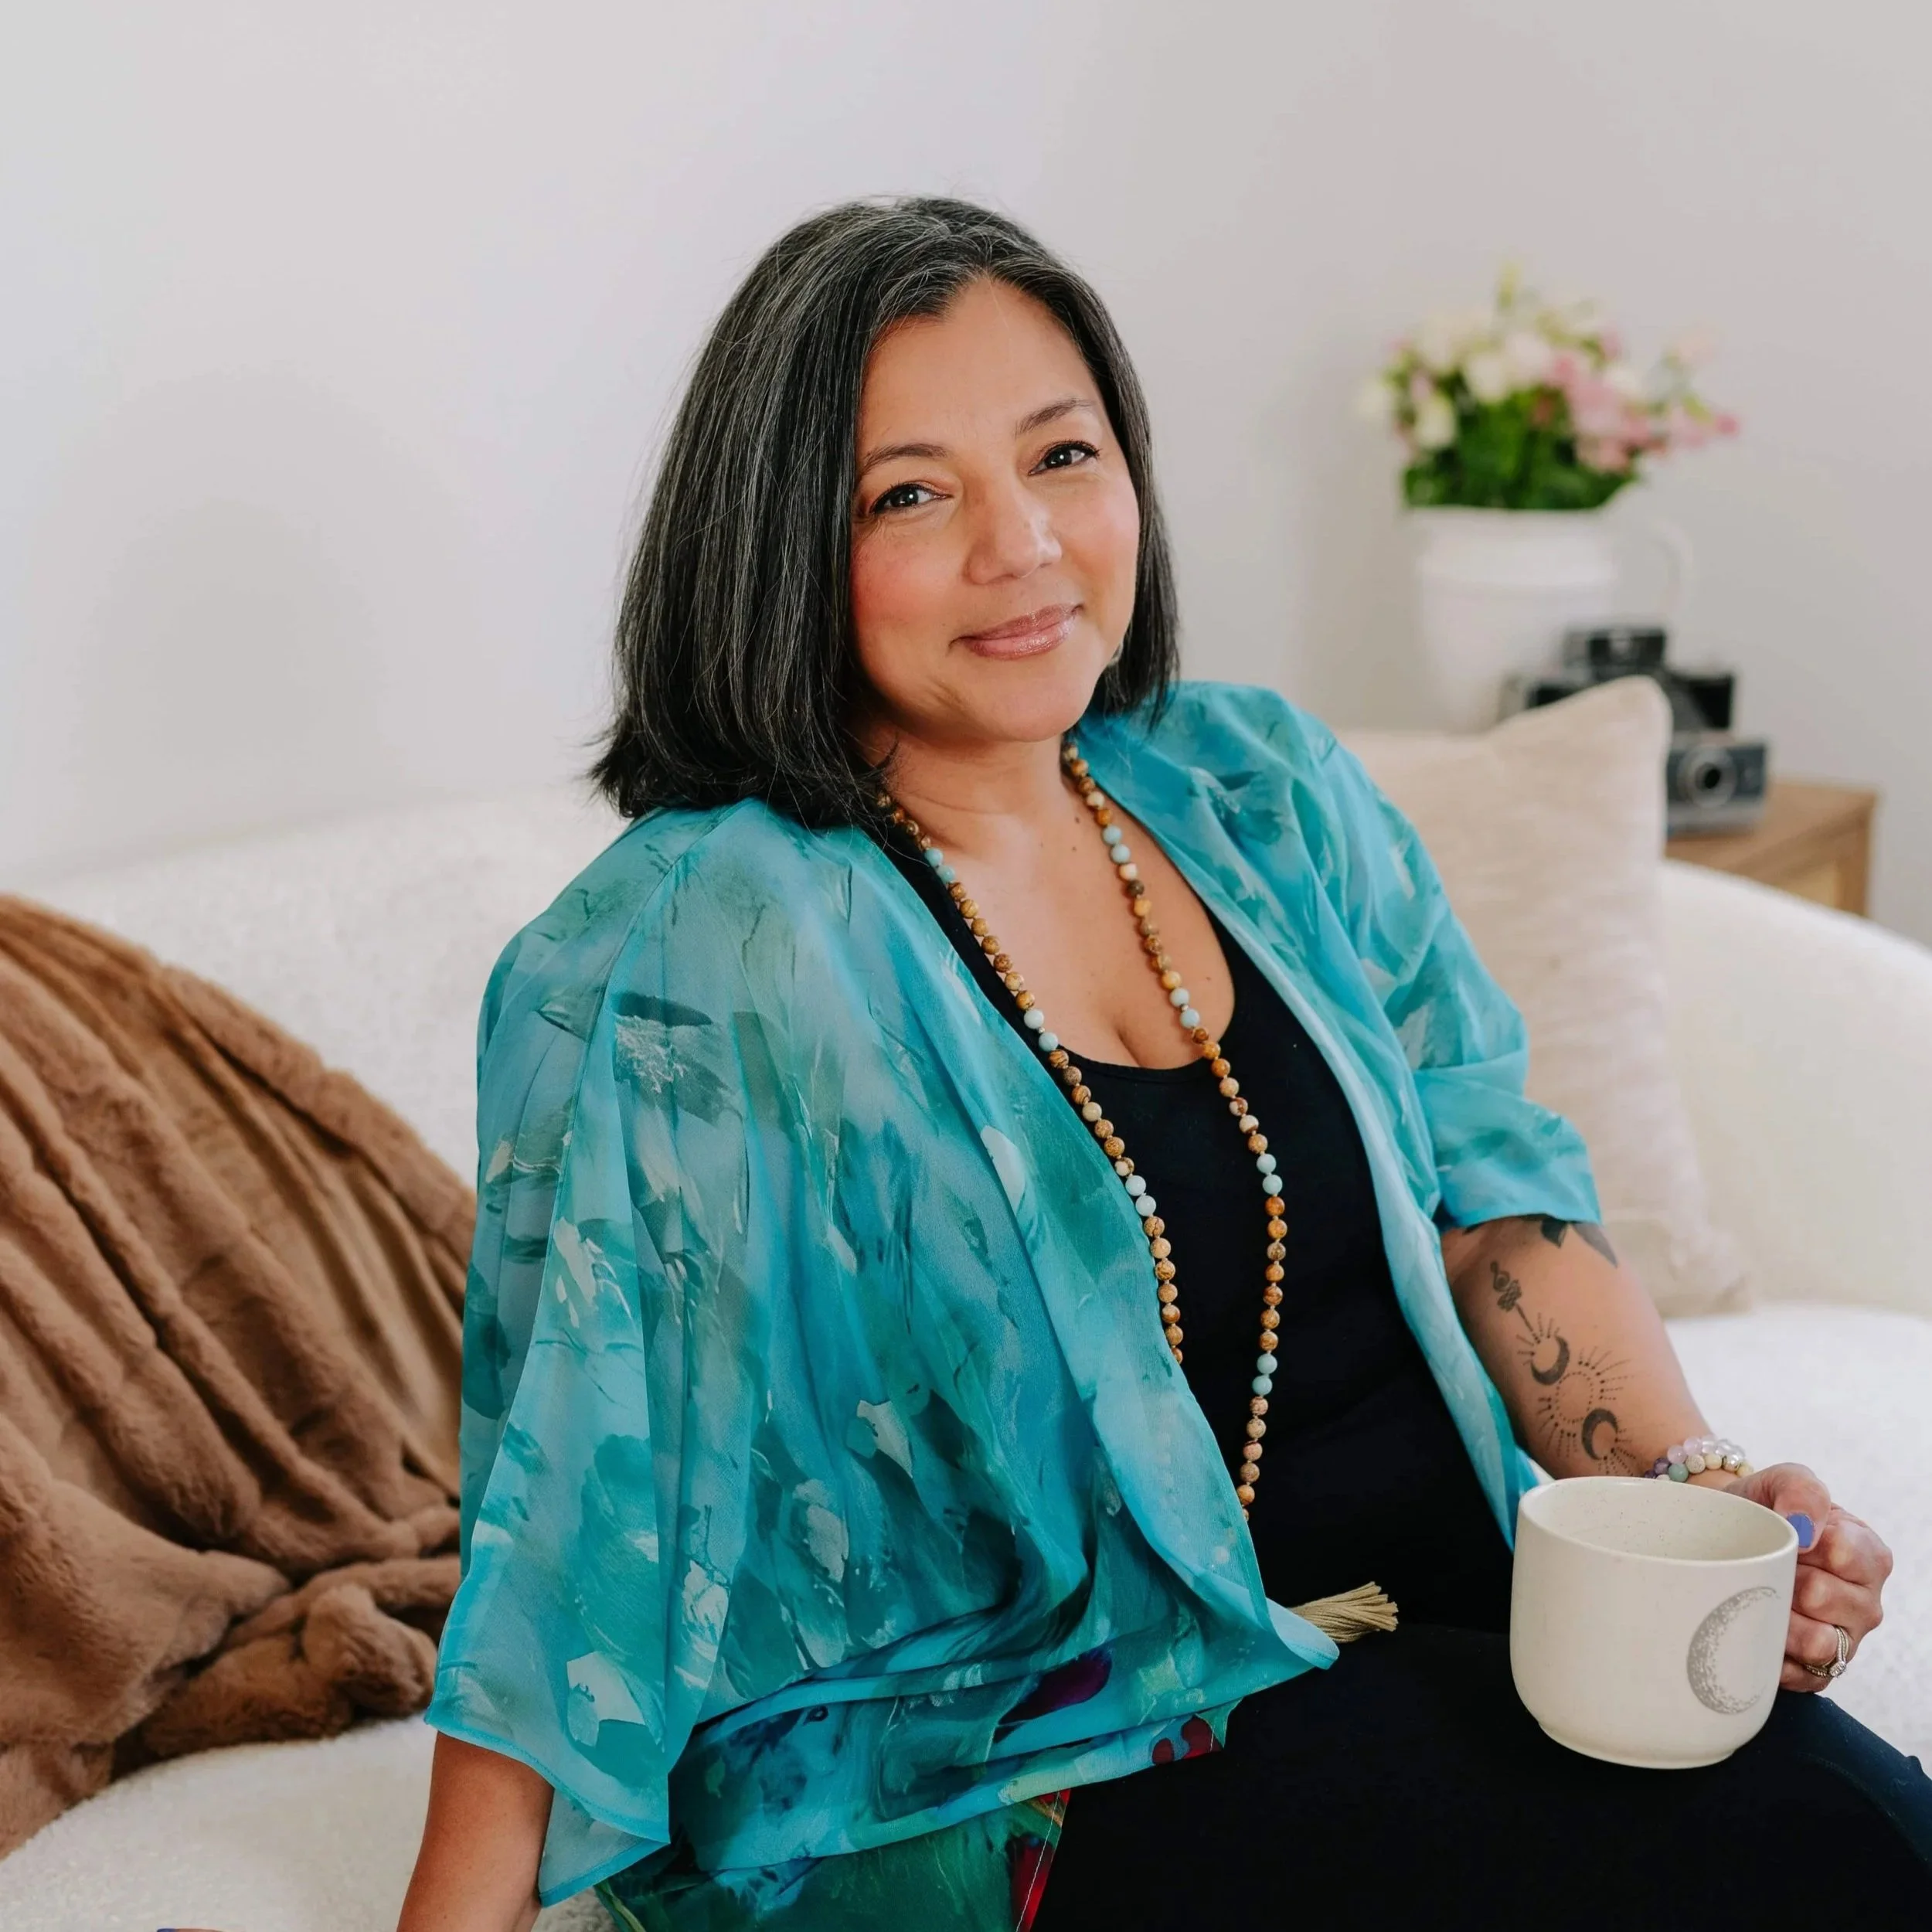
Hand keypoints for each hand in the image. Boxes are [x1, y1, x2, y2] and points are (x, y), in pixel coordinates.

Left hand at [1723, 1462, 1892, 1692]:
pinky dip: (1769, 1655)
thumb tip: (1804, 1529)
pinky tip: (1755, 1631)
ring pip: (1815, 1642)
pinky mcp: (1816, 1674)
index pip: (1844, 1553)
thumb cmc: (1765, 1511)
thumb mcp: (1783, 1481)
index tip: (1783, 1532)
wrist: (1726, 1541)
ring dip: (1775, 1618)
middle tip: (1763, 1565)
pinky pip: (1797, 1677)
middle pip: (1823, 1598)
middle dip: (1782, 1577)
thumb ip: (1801, 1489)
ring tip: (1756, 1596)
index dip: (1801, 1541)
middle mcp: (1865, 1604)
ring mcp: (1843, 1641)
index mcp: (1869, 1556)